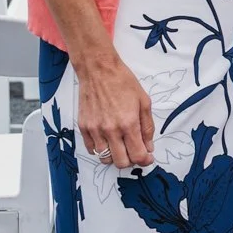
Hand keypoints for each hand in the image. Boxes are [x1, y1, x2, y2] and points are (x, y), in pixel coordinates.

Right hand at [74, 52, 153, 170]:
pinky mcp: (84, 127)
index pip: (138, 155)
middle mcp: (110, 130)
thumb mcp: (144, 102)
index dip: (145, 160)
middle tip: (134, 151)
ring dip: (114, 156)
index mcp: (128, 124)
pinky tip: (107, 139)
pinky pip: (91, 149)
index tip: (147, 157)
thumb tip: (149, 147)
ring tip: (120, 145)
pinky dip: (100, 149)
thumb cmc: (123, 82)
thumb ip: (147, 127)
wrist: (98, 70)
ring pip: (104, 158)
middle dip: (131, 160)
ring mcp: (95, 130)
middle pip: (121, 162)